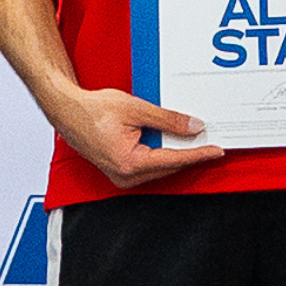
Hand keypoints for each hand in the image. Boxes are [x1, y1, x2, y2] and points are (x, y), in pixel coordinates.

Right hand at [47, 86, 223, 189]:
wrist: (68, 111)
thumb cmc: (93, 110)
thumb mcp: (137, 109)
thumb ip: (168, 120)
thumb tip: (193, 127)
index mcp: (129, 163)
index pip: (174, 160)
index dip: (198, 154)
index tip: (216, 151)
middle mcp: (125, 175)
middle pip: (169, 167)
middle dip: (191, 155)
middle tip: (213, 143)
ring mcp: (121, 176)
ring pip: (160, 168)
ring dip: (178, 156)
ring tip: (198, 142)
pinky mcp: (120, 171)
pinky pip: (149, 166)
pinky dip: (164, 156)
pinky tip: (175, 144)